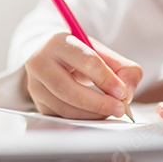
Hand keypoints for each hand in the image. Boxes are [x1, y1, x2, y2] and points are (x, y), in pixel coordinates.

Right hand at [22, 33, 141, 119]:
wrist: (50, 56)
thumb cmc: (79, 55)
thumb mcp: (101, 52)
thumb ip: (122, 69)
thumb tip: (127, 94)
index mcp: (59, 42)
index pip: (86, 61)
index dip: (107, 79)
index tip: (122, 93)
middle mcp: (41, 63)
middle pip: (69, 89)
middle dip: (99, 103)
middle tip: (120, 109)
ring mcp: (35, 85)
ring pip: (65, 107)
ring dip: (92, 114)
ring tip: (110, 111)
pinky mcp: (38, 103)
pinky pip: (63, 117)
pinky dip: (83, 119)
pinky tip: (95, 114)